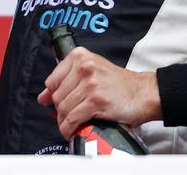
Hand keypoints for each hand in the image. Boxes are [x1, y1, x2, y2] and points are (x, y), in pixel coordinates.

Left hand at [37, 46, 159, 138]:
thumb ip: (67, 80)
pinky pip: (73, 118)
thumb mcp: (92, 71)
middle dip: (59, 111)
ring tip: (70, 125)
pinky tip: (72, 131)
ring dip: (63, 122)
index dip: (52, 96)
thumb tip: (42, 97)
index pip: (52, 80)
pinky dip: (69, 128)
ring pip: (63, 108)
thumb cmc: (119, 84)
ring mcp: (90, 83)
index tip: (55, 104)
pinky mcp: (96, 101)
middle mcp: (84, 66)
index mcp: (80, 56)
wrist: (144, 93)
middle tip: (67, 118)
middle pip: (57, 96)